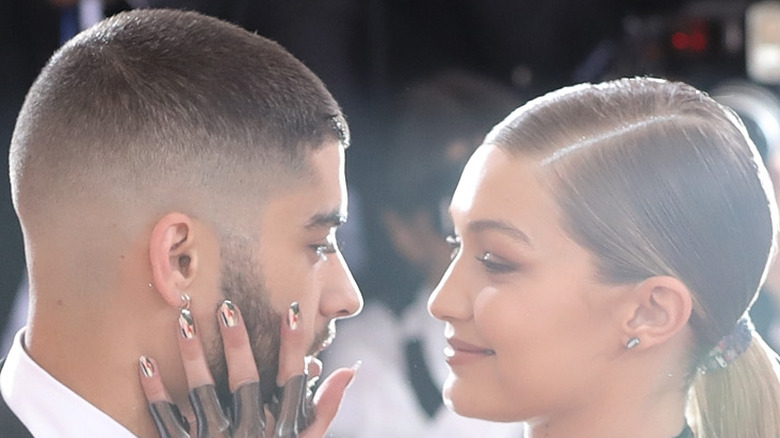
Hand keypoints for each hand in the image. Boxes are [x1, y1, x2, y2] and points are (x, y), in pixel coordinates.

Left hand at [138, 300, 356, 436]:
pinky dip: (155, 391)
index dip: (293, 345)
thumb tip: (350, 369)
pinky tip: (144, 360)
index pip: (292, 380)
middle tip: (227, 306)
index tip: (293, 309)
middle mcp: (251, 434)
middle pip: (245, 381)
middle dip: (237, 343)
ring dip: (193, 356)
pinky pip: (166, 420)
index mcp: (281, 429)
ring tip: (183, 321)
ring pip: (203, 393)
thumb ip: (326, 408)